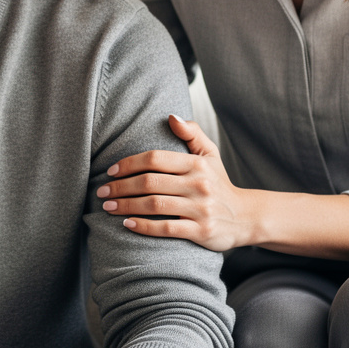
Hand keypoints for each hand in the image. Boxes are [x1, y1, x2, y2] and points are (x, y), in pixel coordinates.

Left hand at [97, 114, 255, 251]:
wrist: (246, 217)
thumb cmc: (219, 182)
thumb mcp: (210, 154)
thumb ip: (192, 133)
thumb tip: (171, 116)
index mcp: (197, 164)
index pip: (155, 159)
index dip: (129, 164)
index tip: (111, 171)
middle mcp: (199, 184)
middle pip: (150, 182)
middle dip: (121, 186)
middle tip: (101, 191)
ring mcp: (200, 209)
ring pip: (154, 205)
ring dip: (126, 205)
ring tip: (107, 207)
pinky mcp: (201, 231)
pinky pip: (166, 229)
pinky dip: (144, 226)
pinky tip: (127, 224)